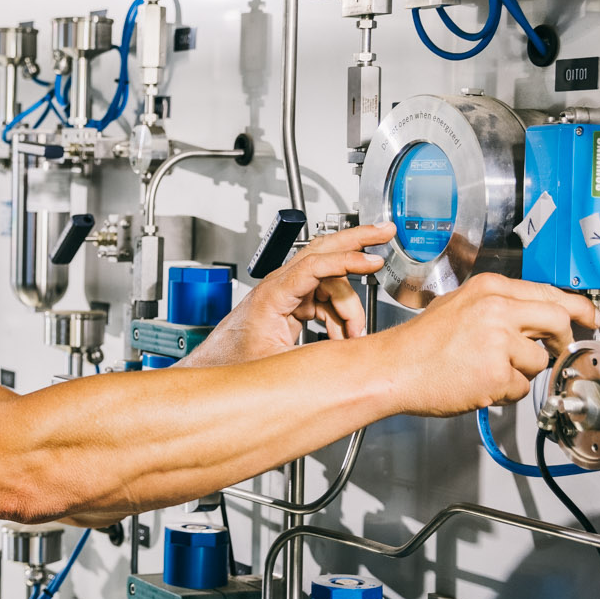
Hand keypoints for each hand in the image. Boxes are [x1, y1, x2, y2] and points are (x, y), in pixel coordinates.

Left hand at [184, 222, 391, 366]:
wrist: (214, 367)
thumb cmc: (232, 362)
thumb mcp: (278, 364)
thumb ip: (316, 357)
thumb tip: (351, 355)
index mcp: (272, 294)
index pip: (315, 265)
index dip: (347, 261)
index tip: (374, 260)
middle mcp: (279, 287)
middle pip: (323, 252)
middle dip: (356, 241)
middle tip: (384, 231)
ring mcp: (287, 294)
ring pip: (331, 285)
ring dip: (348, 309)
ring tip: (352, 336)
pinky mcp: (291, 305)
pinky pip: (325, 303)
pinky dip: (338, 319)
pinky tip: (340, 338)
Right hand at [377, 273, 598, 416]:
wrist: (393, 368)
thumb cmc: (420, 343)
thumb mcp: (459, 305)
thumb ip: (499, 305)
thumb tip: (538, 314)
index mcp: (489, 288)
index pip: (548, 293)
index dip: (577, 308)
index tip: (591, 318)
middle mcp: (497, 309)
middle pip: (558, 320)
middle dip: (562, 341)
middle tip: (556, 351)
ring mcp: (497, 341)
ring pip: (539, 360)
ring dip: (521, 372)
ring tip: (487, 370)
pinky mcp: (496, 373)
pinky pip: (520, 388)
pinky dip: (504, 392)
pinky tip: (479, 384)